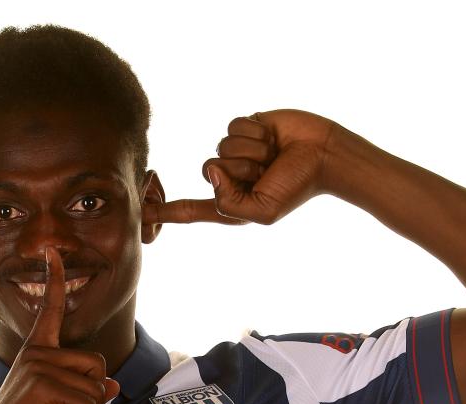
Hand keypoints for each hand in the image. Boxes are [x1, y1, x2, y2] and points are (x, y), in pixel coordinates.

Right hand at [0, 247, 120, 403]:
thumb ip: (84, 394)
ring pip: (96, 386)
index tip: (52, 251)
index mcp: (35, 353)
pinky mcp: (43, 384)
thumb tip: (113, 384)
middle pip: (97, 363)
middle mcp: (36, 353)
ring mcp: (39, 366)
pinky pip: (88, 403)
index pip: (50, 311)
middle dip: (92, 397)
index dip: (54, 279)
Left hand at [143, 109, 339, 226]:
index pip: (190, 210)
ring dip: (251, 150)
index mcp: (230, 203)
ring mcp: (236, 151)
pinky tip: (273, 137)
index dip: (164, 213)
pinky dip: (255, 132)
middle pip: (209, 168)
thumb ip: (229, 202)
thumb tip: (212, 170)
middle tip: (268, 170)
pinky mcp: (244, 127)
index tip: (139, 215)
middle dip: (241, 168)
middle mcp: (229, 177)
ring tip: (274, 155)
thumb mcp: (262, 211)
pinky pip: (233, 126)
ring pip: (222, 145)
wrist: (325, 153)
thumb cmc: (298, 186)